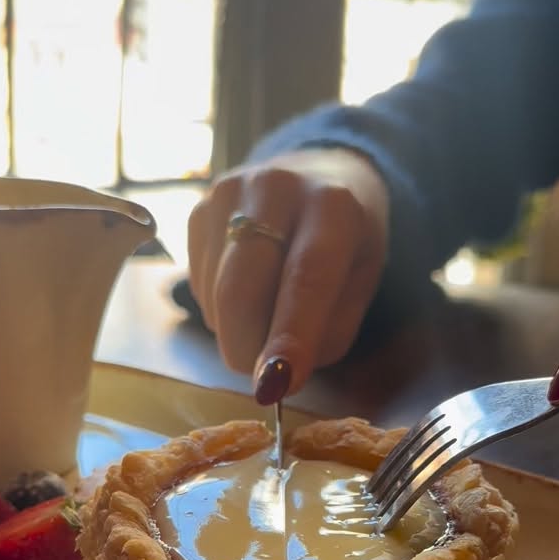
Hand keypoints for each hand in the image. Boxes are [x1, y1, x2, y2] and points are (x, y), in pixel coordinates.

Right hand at [187, 147, 389, 399]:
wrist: (318, 172)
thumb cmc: (346, 240)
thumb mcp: (361, 282)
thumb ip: (327, 331)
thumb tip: (275, 375)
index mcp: (332, 206)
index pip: (306, 278)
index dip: (289, 336)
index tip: (275, 386)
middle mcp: (275, 189)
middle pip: (240, 290)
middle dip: (246, 349)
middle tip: (264, 379)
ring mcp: (226, 196)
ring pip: (215, 296)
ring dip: (236, 330)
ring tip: (268, 311)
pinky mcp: (197, 210)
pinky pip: (198, 287)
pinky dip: (221, 310)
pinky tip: (247, 290)